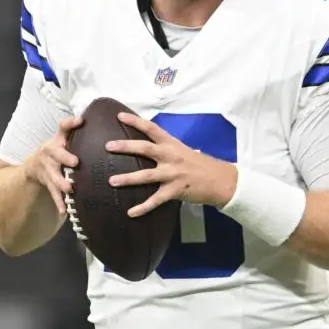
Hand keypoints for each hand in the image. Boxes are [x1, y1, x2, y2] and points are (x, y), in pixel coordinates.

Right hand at [22, 116, 82, 214]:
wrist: (34, 166)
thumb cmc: (59, 150)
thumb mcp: (64, 139)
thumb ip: (80, 133)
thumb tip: (106, 124)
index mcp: (58, 139)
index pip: (62, 127)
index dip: (70, 123)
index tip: (80, 120)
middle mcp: (50, 151)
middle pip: (56, 152)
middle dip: (65, 157)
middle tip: (76, 162)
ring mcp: (47, 168)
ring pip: (53, 175)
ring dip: (61, 182)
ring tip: (70, 189)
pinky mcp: (47, 182)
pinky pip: (53, 193)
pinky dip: (59, 202)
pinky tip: (65, 211)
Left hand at [105, 112, 237, 217]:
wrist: (220, 180)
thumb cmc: (199, 164)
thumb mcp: (183, 150)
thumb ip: (166, 148)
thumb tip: (147, 146)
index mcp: (172, 144)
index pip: (151, 128)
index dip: (135, 121)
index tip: (119, 116)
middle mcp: (171, 156)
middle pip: (145, 148)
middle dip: (125, 147)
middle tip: (108, 146)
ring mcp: (173, 174)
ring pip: (146, 175)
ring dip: (128, 178)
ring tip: (111, 181)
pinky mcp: (175, 190)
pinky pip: (156, 200)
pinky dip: (143, 207)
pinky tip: (131, 212)